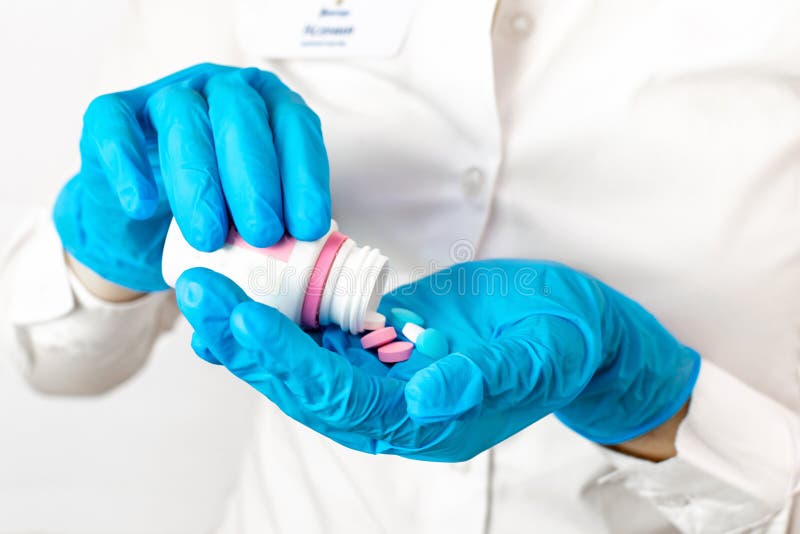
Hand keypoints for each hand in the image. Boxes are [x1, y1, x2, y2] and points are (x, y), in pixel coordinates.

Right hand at [54, 63, 329, 291]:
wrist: (146, 231)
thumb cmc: (216, 218)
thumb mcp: (258, 218)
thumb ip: (283, 220)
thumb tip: (312, 249)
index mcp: (268, 105)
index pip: (294, 126)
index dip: (304, 177)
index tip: (306, 228)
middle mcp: (220, 89)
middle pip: (240, 114)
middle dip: (255, 178)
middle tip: (262, 234)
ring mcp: (164, 95)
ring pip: (181, 117)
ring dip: (199, 181)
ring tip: (210, 238)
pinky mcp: (113, 113)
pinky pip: (115, 126)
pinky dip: (129, 165)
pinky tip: (144, 204)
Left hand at [175, 260, 699, 460]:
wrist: (574, 327)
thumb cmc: (561, 345)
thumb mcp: (536, 358)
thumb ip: (481, 380)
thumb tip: (422, 396)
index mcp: (423, 422)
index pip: (340, 397)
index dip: (290, 361)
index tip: (242, 319)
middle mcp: (392, 405)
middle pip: (304, 383)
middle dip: (249, 344)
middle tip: (199, 297)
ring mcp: (384, 371)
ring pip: (305, 359)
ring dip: (253, 328)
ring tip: (203, 292)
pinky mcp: (384, 338)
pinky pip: (324, 330)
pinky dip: (285, 312)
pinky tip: (249, 287)